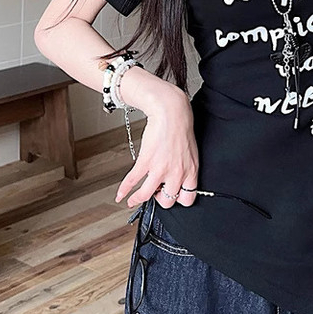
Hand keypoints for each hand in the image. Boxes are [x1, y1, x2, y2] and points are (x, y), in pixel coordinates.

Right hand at [113, 92, 198, 208]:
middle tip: (154, 193)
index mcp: (191, 172)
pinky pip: (132, 180)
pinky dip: (124, 190)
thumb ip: (186, 168)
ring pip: (147, 195)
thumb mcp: (192, 153)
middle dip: (160, 199)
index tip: (171, 198)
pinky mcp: (146, 161)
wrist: (171, 112)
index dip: (178, 200)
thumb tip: (178, 178)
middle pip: (168, 201)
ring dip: (137, 200)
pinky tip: (120, 195)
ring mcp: (160, 169)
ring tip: (132, 201)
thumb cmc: (182, 128)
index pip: (187, 199)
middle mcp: (176, 173)